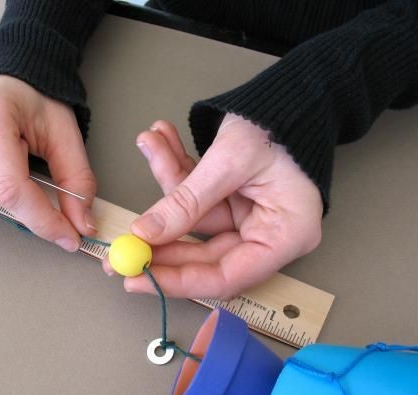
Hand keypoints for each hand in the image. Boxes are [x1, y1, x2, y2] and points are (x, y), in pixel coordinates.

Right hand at [0, 75, 96, 251]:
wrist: (9, 79)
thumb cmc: (36, 101)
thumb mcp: (65, 136)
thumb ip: (77, 181)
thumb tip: (81, 225)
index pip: (9, 186)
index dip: (42, 220)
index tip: (68, 237)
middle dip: (15, 202)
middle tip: (28, 171)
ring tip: (8, 164)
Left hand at [104, 114, 322, 298]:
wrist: (296, 89)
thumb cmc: (282, 121)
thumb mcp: (230, 161)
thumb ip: (187, 201)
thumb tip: (145, 234)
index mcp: (285, 236)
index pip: (225, 278)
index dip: (177, 282)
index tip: (136, 279)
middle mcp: (269, 235)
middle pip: (204, 255)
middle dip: (160, 240)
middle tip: (122, 241)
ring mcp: (251, 218)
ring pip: (194, 220)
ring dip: (168, 182)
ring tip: (151, 144)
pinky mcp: (235, 201)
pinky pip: (198, 198)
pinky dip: (178, 171)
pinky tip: (161, 143)